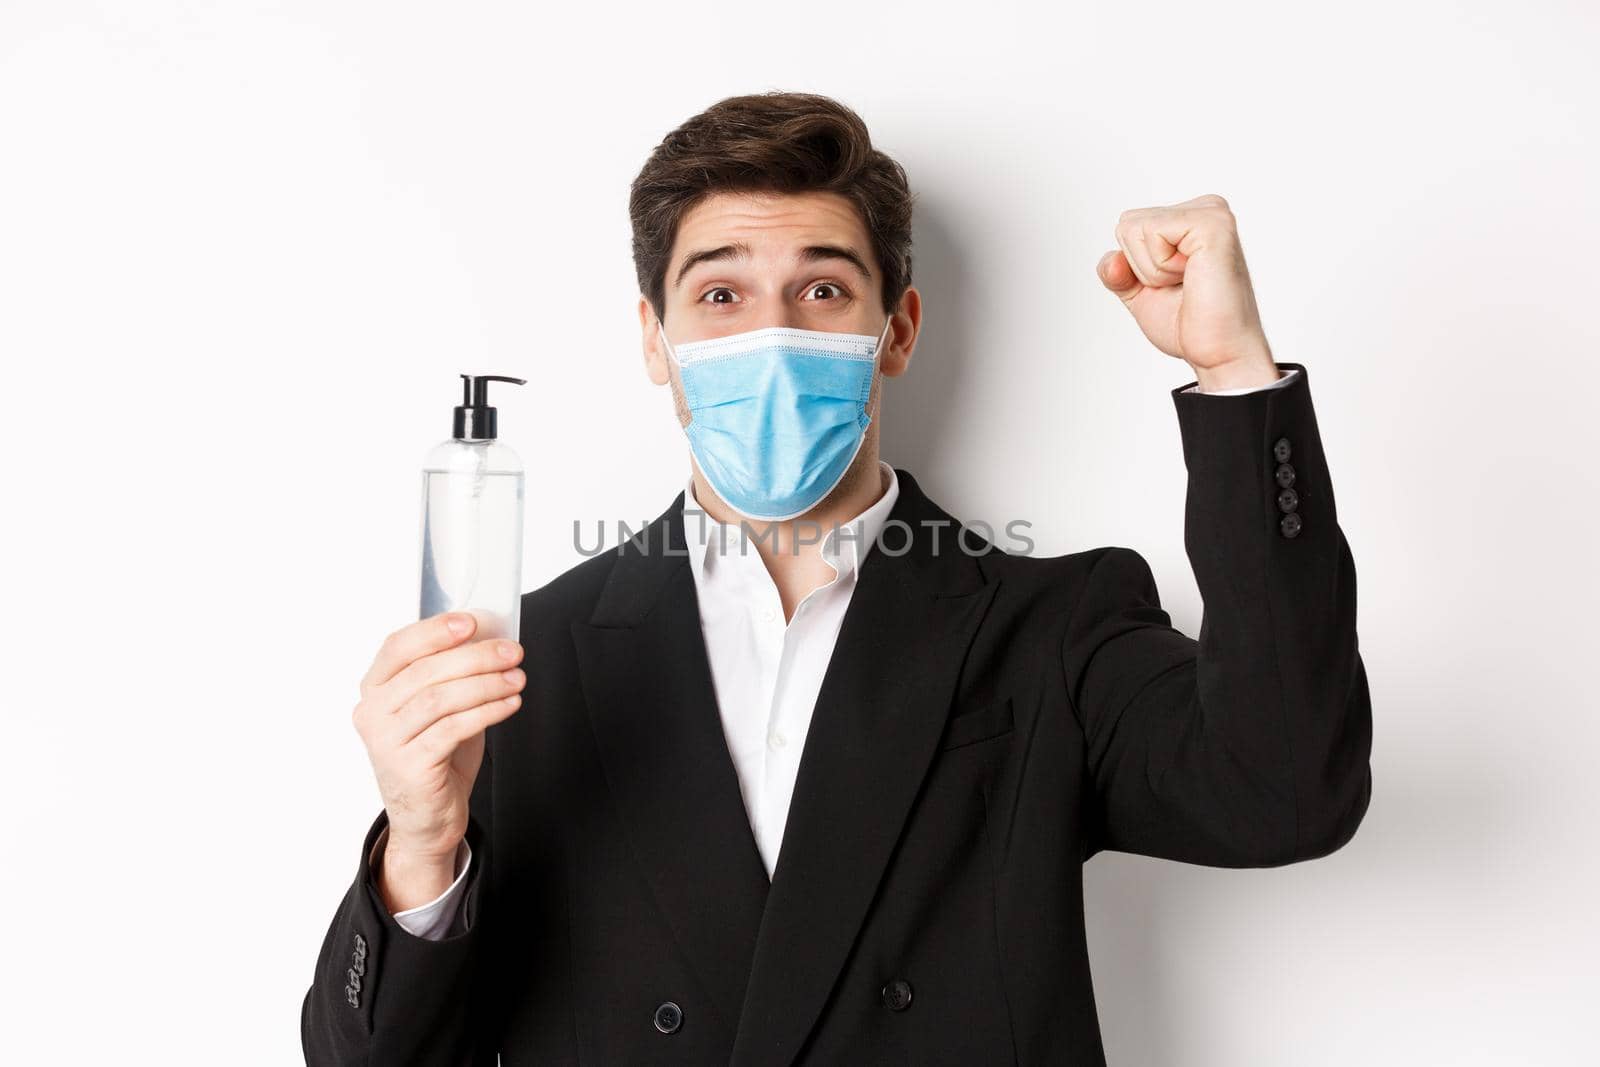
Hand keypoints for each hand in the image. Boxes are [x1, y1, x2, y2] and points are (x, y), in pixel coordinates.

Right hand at [352, 613, 525, 871]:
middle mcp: (372, 713)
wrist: (427, 818)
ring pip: (440, 699)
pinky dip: (487, 711)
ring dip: (486, 684)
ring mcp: (386, 742)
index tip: (472, 622)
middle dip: (476, 657)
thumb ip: (451, 674)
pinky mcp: (409, 767)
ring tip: (517, 679)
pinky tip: (510, 704)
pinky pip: (453, 729)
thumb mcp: (440, 708)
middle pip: (425, 671)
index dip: (434, 631)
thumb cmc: (436, 755)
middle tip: (513, 652)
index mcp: (374, 689)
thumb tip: (491, 637)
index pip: (398, 647)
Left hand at [1096, 193, 1278, 391]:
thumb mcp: (1139, 293)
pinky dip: (1161, 267)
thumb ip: (1117, 272)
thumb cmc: (1190, 324)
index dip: (1136, 267)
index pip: (1127, 226)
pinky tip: (1193, 277)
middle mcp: (1205, 208)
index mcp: (1191, 219)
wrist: (1218, 353)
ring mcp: (1212, 212)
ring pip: (1133, 228)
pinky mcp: (1212, 223)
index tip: (1174, 285)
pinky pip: (1151, 233)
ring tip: (1189, 282)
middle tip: (1182, 286)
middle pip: (1127, 224)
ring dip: (1152, 270)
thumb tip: (1112, 260)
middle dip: (1142, 267)